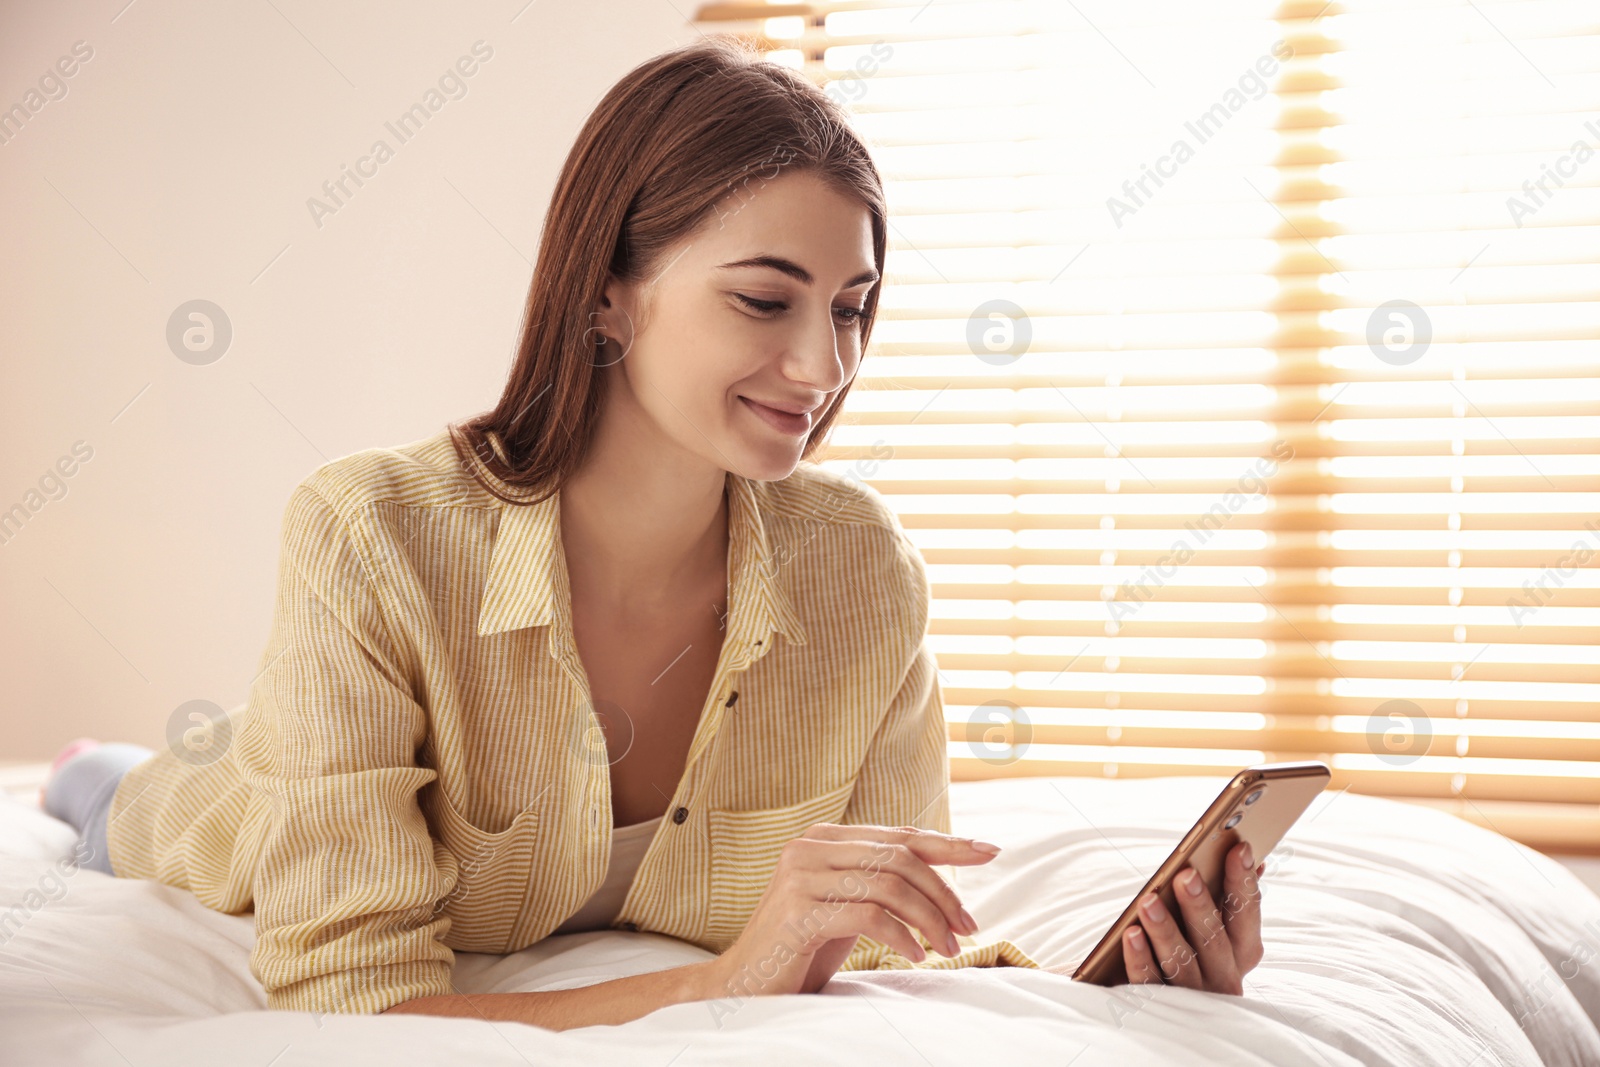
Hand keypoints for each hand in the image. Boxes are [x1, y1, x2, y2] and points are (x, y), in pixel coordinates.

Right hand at [703, 824, 1001, 999]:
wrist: (743, 983)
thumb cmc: (802, 946)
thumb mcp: (846, 905)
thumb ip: (879, 881)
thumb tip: (941, 872)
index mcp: (824, 837)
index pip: (900, 835)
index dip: (948, 843)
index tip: (990, 851)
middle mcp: (810, 847)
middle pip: (900, 857)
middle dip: (943, 892)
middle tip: (968, 926)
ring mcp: (801, 876)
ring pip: (889, 884)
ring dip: (929, 918)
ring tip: (947, 947)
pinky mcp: (798, 912)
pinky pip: (868, 915)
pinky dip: (901, 936)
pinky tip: (915, 955)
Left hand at [1119, 841, 1265, 994]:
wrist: (1174, 1015)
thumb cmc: (1195, 948)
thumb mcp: (1219, 927)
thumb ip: (1228, 894)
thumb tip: (1243, 850)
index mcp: (1243, 951)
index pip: (1247, 914)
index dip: (1244, 882)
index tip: (1239, 847)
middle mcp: (1224, 976)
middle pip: (1214, 940)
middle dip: (1200, 906)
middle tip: (1185, 875)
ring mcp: (1195, 996)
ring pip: (1181, 962)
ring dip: (1165, 930)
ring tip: (1148, 901)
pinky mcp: (1161, 1007)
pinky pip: (1149, 983)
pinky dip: (1140, 958)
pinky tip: (1130, 934)